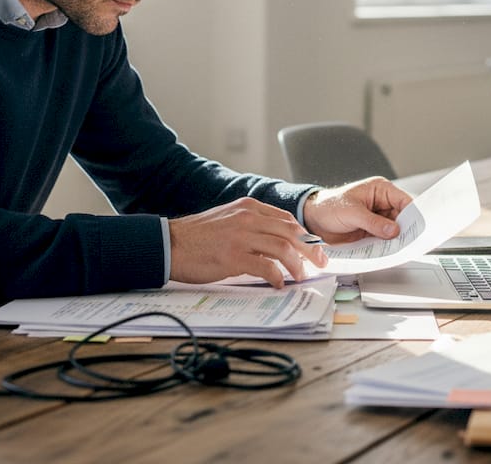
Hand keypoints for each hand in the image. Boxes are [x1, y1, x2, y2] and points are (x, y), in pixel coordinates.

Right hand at [168, 198, 328, 287]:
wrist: (169, 243)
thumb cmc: (198, 236)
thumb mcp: (228, 219)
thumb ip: (252, 226)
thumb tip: (275, 244)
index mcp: (249, 207)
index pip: (287, 219)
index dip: (305, 235)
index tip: (314, 248)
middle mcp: (248, 218)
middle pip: (291, 232)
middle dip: (310, 250)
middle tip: (320, 264)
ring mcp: (241, 236)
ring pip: (283, 248)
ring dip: (297, 265)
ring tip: (301, 277)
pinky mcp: (232, 256)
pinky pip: (265, 267)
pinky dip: (277, 277)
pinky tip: (279, 284)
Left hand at [303, 177, 412, 244]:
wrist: (312, 221)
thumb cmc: (329, 206)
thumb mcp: (352, 212)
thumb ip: (373, 222)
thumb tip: (393, 230)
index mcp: (380, 190)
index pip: (404, 201)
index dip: (413, 214)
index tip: (417, 228)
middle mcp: (382, 204)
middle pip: (403, 218)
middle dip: (405, 230)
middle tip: (408, 243)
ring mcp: (378, 219)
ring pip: (395, 231)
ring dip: (396, 241)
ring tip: (399, 250)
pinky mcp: (372, 232)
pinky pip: (385, 240)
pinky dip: (387, 247)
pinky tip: (388, 253)